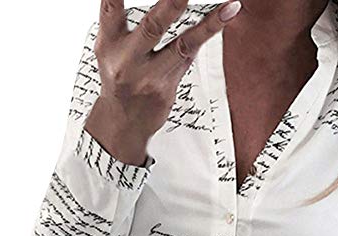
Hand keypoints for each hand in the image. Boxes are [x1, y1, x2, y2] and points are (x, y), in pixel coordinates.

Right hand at [84, 0, 241, 164]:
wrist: (124, 121)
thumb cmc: (120, 77)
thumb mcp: (109, 47)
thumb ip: (121, 21)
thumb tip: (164, 4)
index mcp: (109, 44)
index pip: (112, 10)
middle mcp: (128, 60)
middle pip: (152, 28)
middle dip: (171, 5)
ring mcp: (150, 77)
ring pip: (183, 46)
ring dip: (208, 26)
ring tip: (228, 8)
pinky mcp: (167, 89)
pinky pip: (190, 58)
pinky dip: (206, 36)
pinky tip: (223, 19)